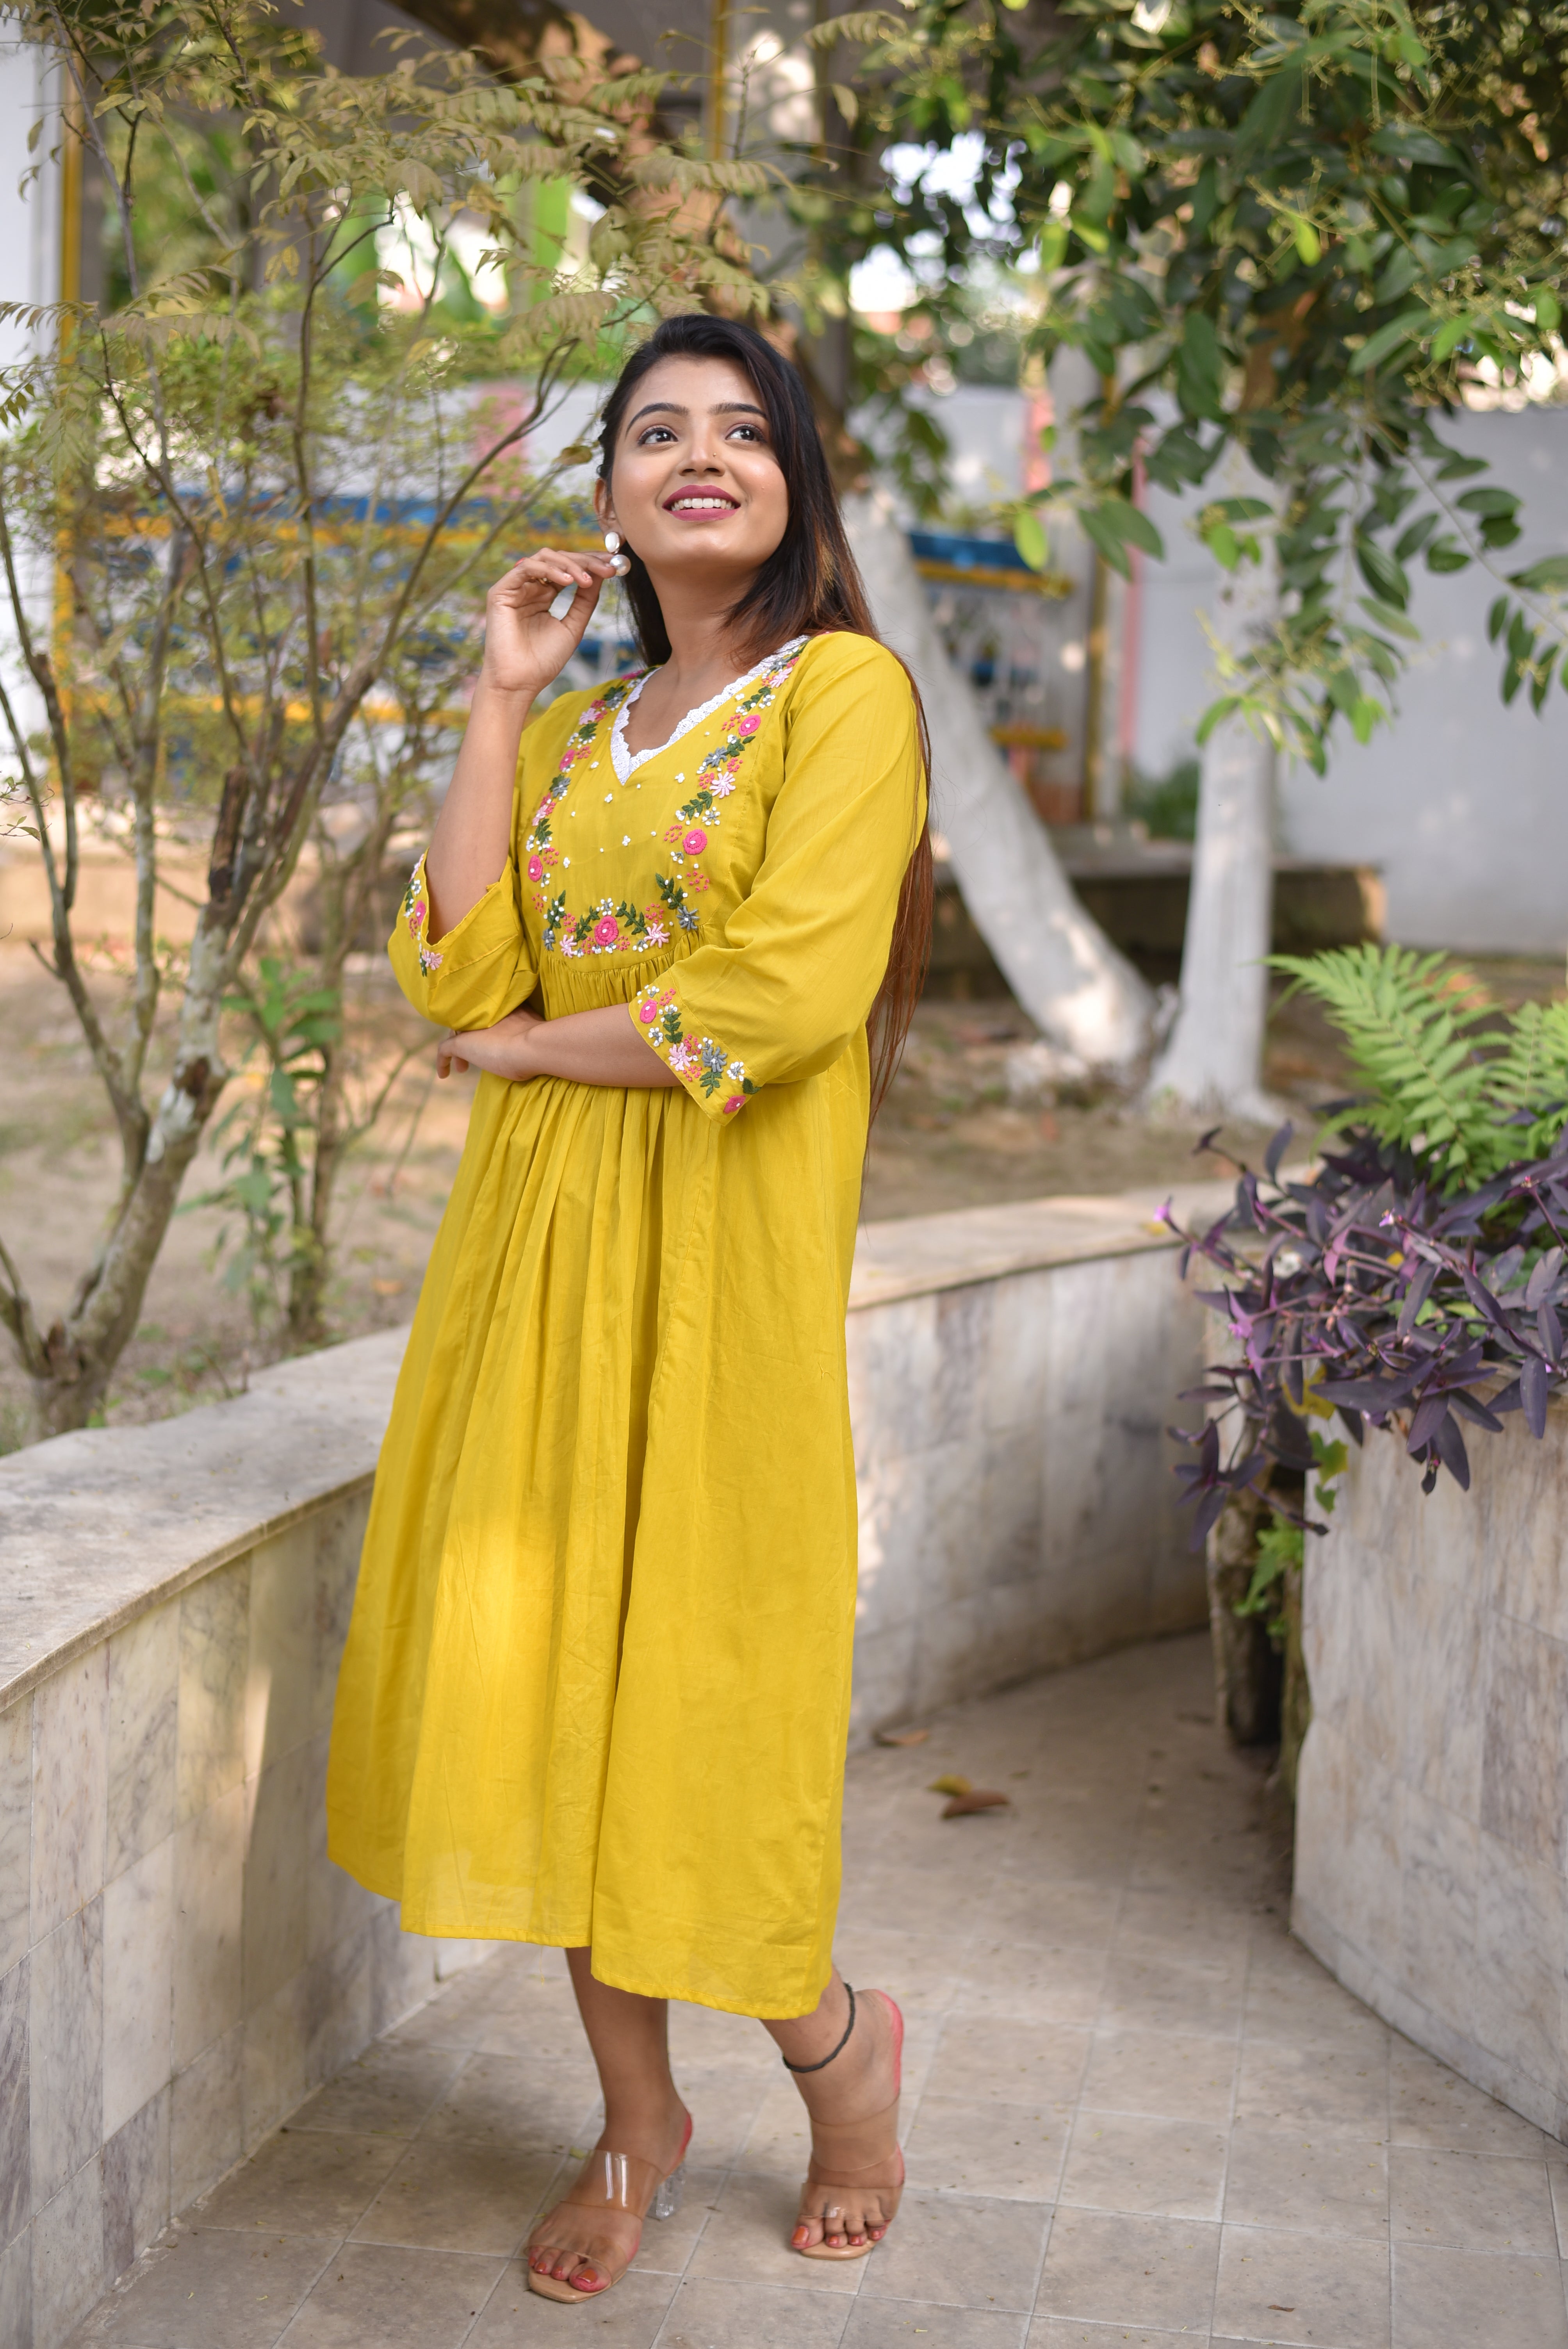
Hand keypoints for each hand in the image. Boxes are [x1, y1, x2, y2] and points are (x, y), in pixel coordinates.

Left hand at [437, 1007, 543, 1081]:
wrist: (533, 1046)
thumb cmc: (537, 1041)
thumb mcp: (530, 1031)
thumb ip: (524, 1030)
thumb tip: (526, 1040)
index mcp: (499, 1008)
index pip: (483, 1014)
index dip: (483, 1026)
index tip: (490, 1039)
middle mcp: (481, 1013)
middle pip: (468, 1023)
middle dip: (469, 1038)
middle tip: (476, 1056)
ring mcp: (470, 1028)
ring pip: (456, 1035)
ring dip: (459, 1051)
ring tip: (463, 1068)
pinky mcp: (461, 1043)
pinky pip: (444, 1050)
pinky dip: (442, 1062)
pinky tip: (444, 1075)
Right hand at [479, 548, 621, 699]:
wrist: (519, 683)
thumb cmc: (543, 661)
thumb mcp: (573, 626)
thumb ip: (585, 601)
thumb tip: (600, 575)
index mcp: (544, 595)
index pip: (568, 569)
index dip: (590, 563)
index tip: (614, 564)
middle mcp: (529, 587)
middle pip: (558, 559)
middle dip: (585, 561)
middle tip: (606, 567)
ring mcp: (514, 588)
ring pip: (543, 558)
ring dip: (569, 564)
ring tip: (586, 579)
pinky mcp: (500, 591)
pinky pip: (526, 567)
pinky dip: (549, 570)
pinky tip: (568, 581)